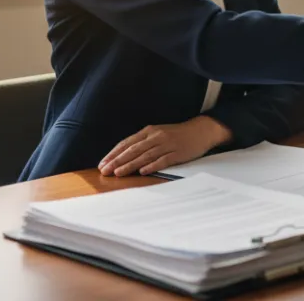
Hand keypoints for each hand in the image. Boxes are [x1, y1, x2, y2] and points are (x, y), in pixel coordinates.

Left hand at [98, 116, 231, 176]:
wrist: (201, 130)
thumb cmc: (178, 134)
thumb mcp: (158, 134)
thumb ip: (143, 143)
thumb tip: (124, 156)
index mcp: (149, 131)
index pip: (127, 143)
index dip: (113, 154)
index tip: (102, 163)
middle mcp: (156, 136)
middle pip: (133, 150)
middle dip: (117, 161)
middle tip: (104, 171)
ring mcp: (167, 144)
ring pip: (145, 155)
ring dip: (130, 165)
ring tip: (118, 173)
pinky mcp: (178, 153)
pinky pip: (163, 160)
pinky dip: (152, 166)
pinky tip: (143, 172)